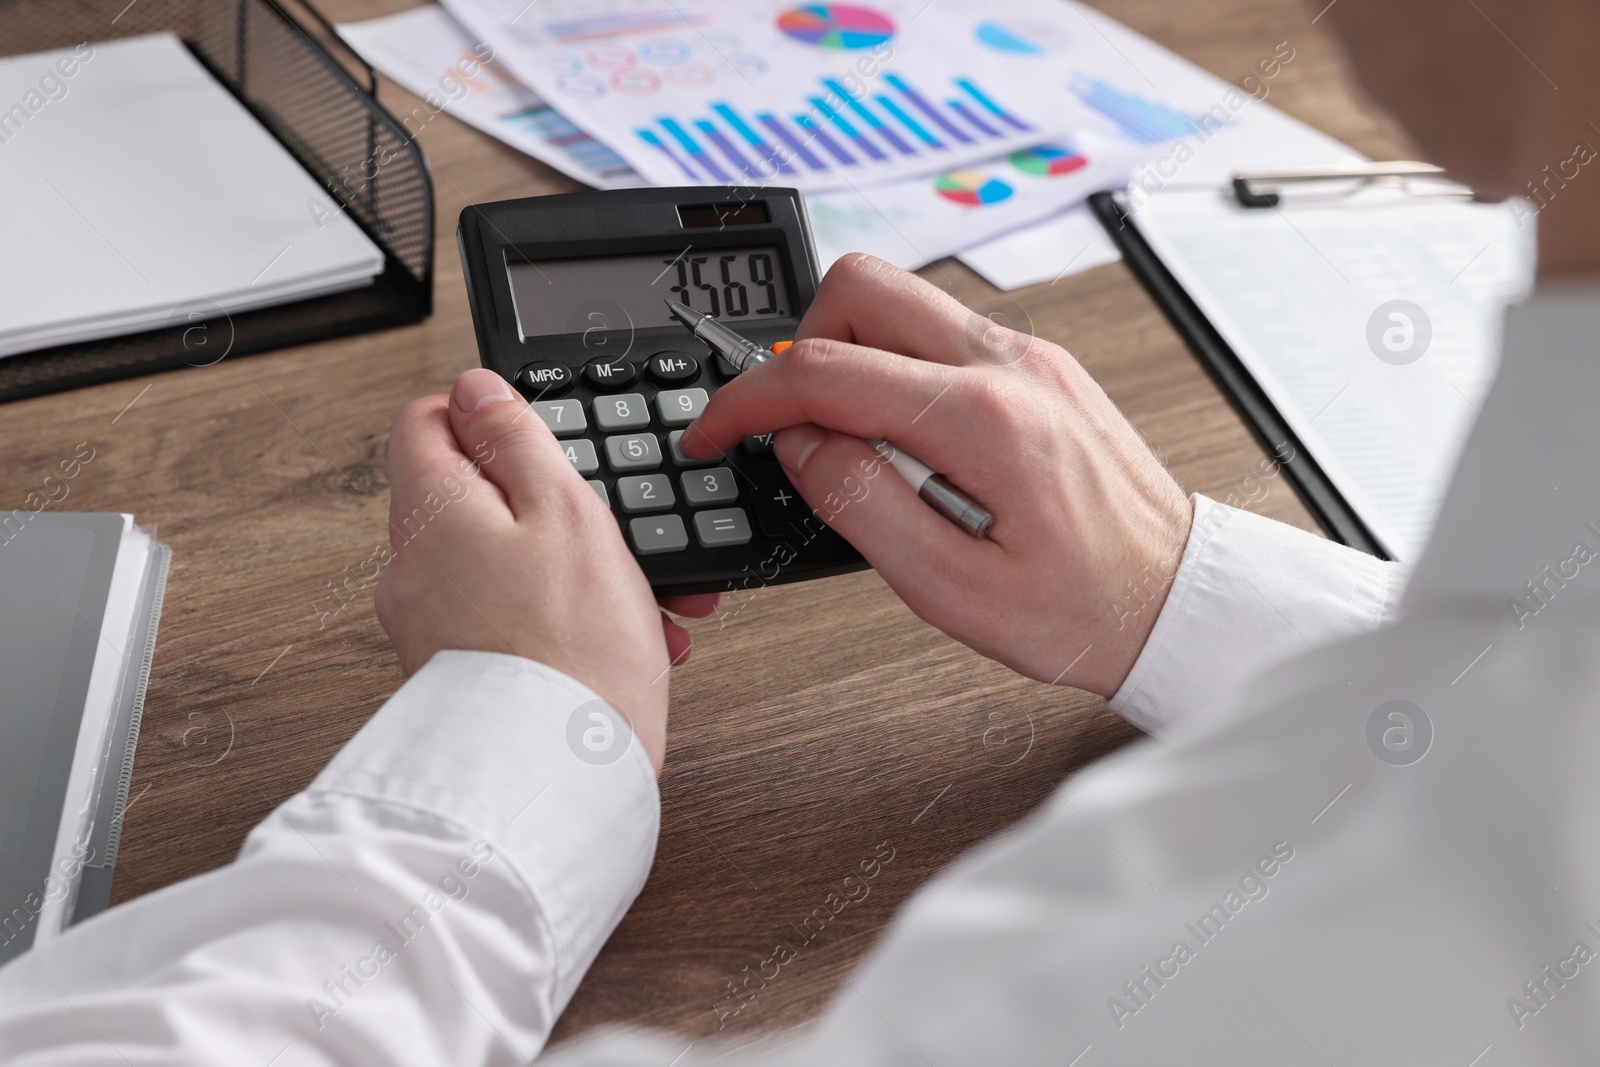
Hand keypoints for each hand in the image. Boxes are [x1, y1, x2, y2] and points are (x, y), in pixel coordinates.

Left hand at [376, 369, 701, 771]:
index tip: (542, 437)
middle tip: (613, 529)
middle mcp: (412, 567)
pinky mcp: (459, 671)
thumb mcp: (565, 511)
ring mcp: (430, 624)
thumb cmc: (573, 649)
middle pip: (473, 494)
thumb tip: (476, 388)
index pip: (426, 419)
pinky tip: (621, 637)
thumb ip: (516, 439)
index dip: (487, 415)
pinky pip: (509, 618)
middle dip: (552, 504)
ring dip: (573, 567)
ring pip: (503, 561)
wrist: (559, 777)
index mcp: (429, 510)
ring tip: (641, 596)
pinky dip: (561, 617)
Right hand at [682, 254, 1192, 697]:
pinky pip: (939, 332)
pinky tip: (906, 440)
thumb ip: (860, 503)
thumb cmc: (1082, 610)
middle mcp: (1009, 364)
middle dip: (798, 346)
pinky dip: (896, 368)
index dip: (746, 400)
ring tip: (854, 442)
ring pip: (900, 299)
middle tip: (791, 423)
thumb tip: (799, 444)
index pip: (824, 368)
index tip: (716, 431)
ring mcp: (1028, 357)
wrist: (1175, 601)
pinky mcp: (1038, 368)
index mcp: (983, 418)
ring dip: (850, 353)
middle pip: (860, 286)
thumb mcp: (949, 590)